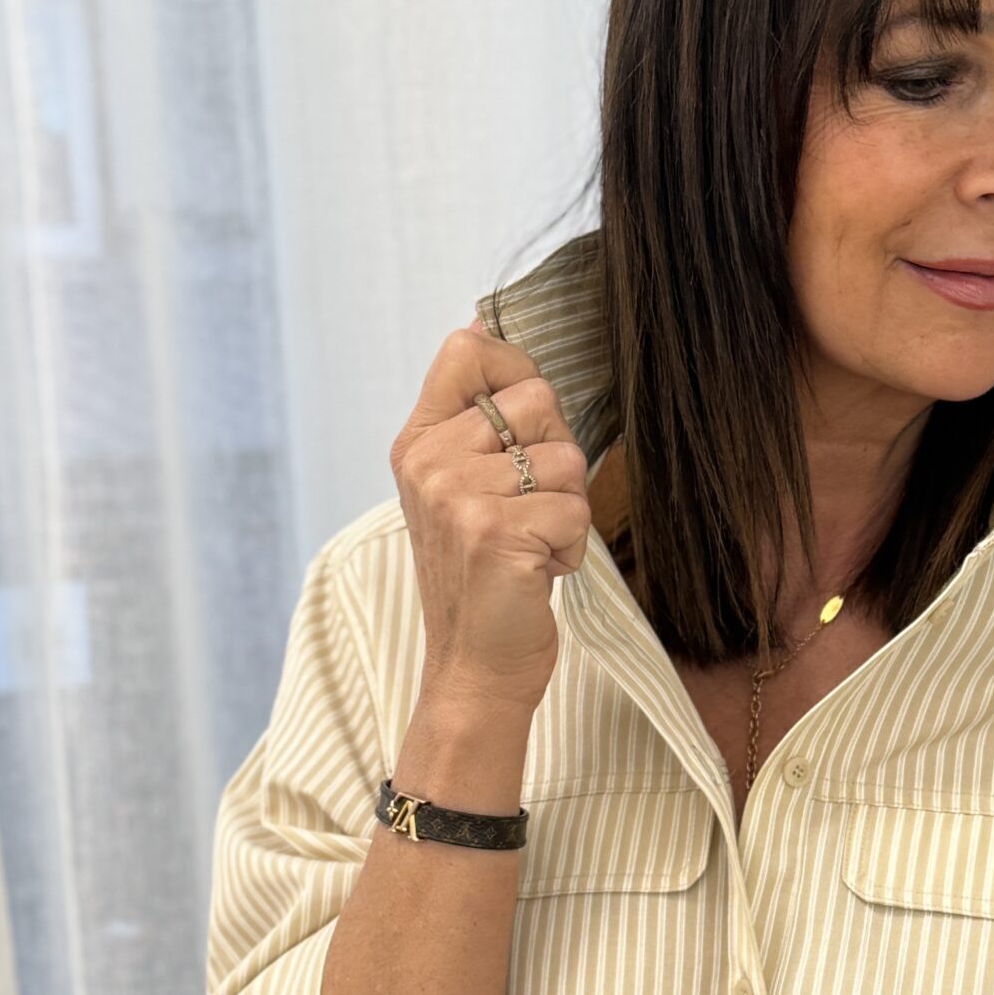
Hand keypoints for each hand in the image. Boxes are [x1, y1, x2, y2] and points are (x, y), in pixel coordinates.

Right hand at [392, 315, 592, 721]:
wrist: (474, 669)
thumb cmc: (484, 580)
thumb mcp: (463, 490)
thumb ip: (475, 418)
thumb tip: (481, 324)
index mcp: (418, 443)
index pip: (466, 350)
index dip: (516, 371)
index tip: (524, 426)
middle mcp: (430, 463)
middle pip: (538, 399)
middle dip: (557, 457)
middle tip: (530, 508)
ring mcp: (458, 498)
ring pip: (566, 458)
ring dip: (568, 509)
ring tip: (532, 546)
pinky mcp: (496, 534)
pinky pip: (575, 510)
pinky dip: (572, 549)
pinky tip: (539, 572)